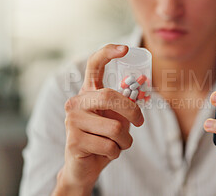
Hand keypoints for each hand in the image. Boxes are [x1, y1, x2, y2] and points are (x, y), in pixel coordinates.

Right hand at [53, 45, 143, 194]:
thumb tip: (142, 85)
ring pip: (115, 128)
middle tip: (140, 122)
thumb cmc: (103, 139)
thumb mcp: (117, 119)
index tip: (125, 48)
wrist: (84, 167)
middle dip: (132, 111)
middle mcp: (76, 103)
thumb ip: (126, 104)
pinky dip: (116, 152)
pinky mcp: (73, 141)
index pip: (94, 65)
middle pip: (110, 96)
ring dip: (125, 141)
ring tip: (117, 144)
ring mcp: (72, 121)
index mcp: (88, 93)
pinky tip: (105, 153)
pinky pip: (109, 146)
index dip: (108, 53)